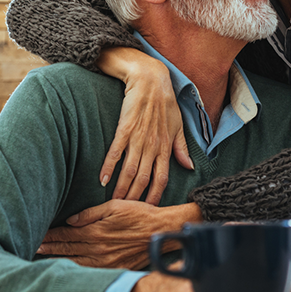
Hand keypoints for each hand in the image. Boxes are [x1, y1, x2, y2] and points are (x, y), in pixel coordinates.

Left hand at [39, 201, 200, 268]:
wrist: (162, 231)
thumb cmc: (139, 214)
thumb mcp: (115, 206)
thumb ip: (90, 214)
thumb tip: (70, 220)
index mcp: (96, 231)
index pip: (66, 234)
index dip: (50, 235)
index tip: (38, 234)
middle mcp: (98, 248)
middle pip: (67, 249)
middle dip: (49, 248)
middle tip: (33, 247)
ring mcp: (106, 261)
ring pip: (75, 263)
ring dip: (58, 260)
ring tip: (42, 259)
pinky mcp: (114, 268)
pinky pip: (90, 271)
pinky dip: (75, 270)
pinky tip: (66, 270)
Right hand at [96, 48, 193, 204]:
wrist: (150, 79)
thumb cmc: (165, 102)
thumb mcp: (178, 125)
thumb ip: (181, 148)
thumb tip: (188, 167)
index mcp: (166, 147)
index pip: (162, 178)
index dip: (156, 195)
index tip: (149, 209)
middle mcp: (153, 145)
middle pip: (144, 179)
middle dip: (135, 198)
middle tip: (126, 212)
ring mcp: (138, 138)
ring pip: (130, 170)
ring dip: (121, 188)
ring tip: (113, 203)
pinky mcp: (125, 128)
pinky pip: (116, 152)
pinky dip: (108, 167)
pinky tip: (102, 180)